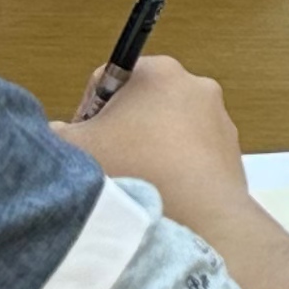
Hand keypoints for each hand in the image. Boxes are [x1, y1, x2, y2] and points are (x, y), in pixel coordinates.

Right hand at [65, 51, 249, 211]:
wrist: (198, 216)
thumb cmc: (132, 170)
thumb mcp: (75, 148)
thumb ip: (56, 133)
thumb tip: (56, 133)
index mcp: (158, 72)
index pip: (110, 79)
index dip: (89, 110)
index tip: (87, 141)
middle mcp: (196, 86)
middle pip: (142, 103)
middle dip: (122, 130)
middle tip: (109, 163)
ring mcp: (219, 118)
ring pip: (169, 129)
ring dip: (150, 149)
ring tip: (137, 182)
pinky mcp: (232, 150)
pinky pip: (193, 153)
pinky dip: (176, 167)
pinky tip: (163, 192)